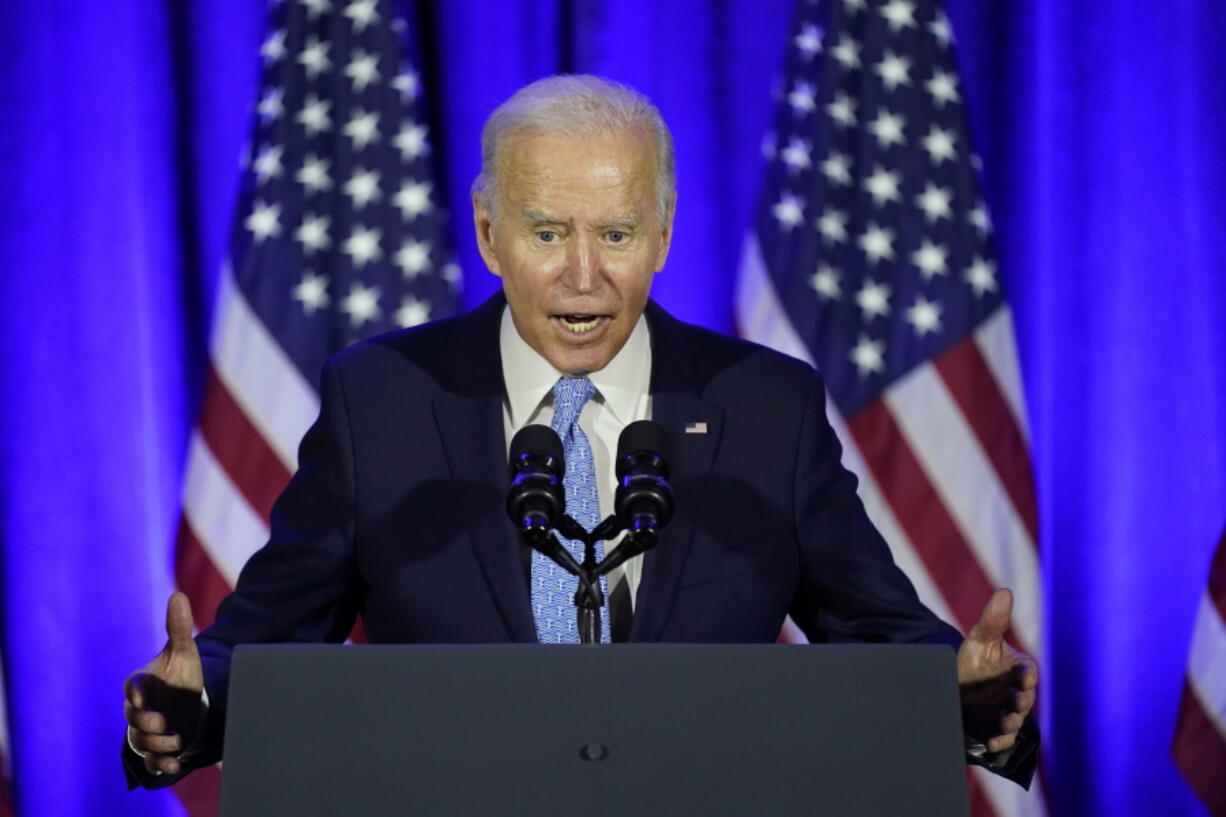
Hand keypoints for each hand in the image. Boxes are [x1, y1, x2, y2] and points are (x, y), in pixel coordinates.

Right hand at [123, 592, 204, 774]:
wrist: (187, 700)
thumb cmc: (179, 674)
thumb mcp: (183, 651)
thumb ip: (179, 627)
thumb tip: (177, 595)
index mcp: (142, 683)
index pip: (133, 687)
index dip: (135, 692)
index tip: (140, 697)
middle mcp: (139, 708)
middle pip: (133, 719)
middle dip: (144, 722)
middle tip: (161, 722)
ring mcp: (146, 730)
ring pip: (142, 742)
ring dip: (157, 744)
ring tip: (176, 740)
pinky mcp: (157, 747)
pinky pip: (152, 760)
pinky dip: (162, 764)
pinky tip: (175, 765)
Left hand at [956, 588, 1037, 753]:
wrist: (956, 681)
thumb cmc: (975, 657)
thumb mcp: (981, 637)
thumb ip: (994, 619)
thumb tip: (1005, 591)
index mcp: (1018, 667)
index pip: (1028, 670)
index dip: (1027, 674)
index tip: (1025, 676)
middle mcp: (1017, 690)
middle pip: (1025, 697)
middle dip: (1022, 701)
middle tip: (1017, 702)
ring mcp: (1007, 710)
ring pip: (1016, 719)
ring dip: (1012, 723)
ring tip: (1004, 723)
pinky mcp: (995, 726)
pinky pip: (1003, 737)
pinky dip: (1000, 741)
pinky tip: (993, 743)